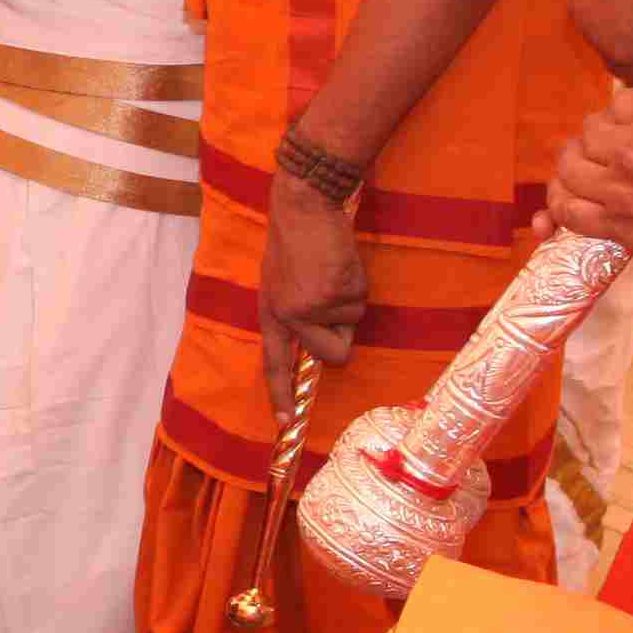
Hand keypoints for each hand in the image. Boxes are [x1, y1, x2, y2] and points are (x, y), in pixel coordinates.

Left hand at [259, 166, 369, 398]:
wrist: (303, 209)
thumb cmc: (295, 245)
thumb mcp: (281, 284)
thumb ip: (295, 317)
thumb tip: (320, 348)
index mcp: (271, 315)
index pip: (275, 363)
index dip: (280, 394)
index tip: (285, 423)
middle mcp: (289, 317)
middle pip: (332, 356)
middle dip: (343, 335)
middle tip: (331, 299)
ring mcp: (314, 307)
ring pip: (352, 325)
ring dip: (349, 301)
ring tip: (330, 273)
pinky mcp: (336, 294)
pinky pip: (361, 304)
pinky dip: (357, 285)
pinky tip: (339, 265)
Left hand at [547, 90, 632, 299]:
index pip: (620, 101)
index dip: (627, 110)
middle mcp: (629, 153)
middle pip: (588, 132)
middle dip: (599, 136)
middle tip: (611, 147)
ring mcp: (619, 193)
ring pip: (569, 170)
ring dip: (574, 166)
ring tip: (585, 170)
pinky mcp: (619, 229)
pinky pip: (569, 214)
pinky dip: (561, 208)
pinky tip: (565, 206)